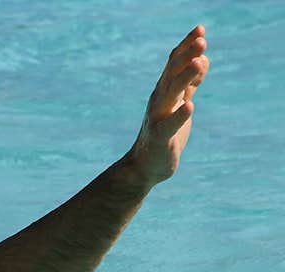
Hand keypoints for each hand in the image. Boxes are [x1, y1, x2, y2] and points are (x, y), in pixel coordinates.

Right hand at [127, 25, 209, 184]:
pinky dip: (179, 115)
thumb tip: (202, 58)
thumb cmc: (163, 134)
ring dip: (184, 77)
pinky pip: (169, 125)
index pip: (174, 63)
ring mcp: (157, 118)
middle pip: (172, 73)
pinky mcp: (160, 138)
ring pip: (171, 93)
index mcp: (164, 91)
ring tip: (198, 62)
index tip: (200, 29)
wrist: (143, 167)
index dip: (187, 46)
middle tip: (201, 41)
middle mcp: (158, 101)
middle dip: (186, 56)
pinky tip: (189, 106)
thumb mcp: (179, 104)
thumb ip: (190, 83)